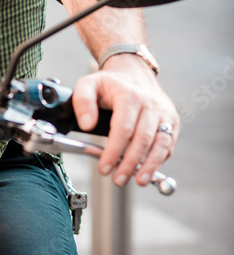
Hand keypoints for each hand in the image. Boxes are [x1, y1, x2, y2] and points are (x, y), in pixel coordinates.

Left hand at [70, 54, 178, 186]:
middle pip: (143, 139)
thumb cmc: (110, 84)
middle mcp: (150, 103)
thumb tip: (86, 125)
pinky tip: (147, 170)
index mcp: (129, 95)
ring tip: (139, 180)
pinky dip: (159, 159)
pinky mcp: (172, 121)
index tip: (104, 167)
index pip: (123, 128)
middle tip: (118, 179)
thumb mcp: (88, 84)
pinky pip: (168, 144)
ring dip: (150, 166)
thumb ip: (82, 102)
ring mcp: (164, 112)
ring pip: (160, 143)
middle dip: (130, 163)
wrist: (134, 73)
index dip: (114, 151)